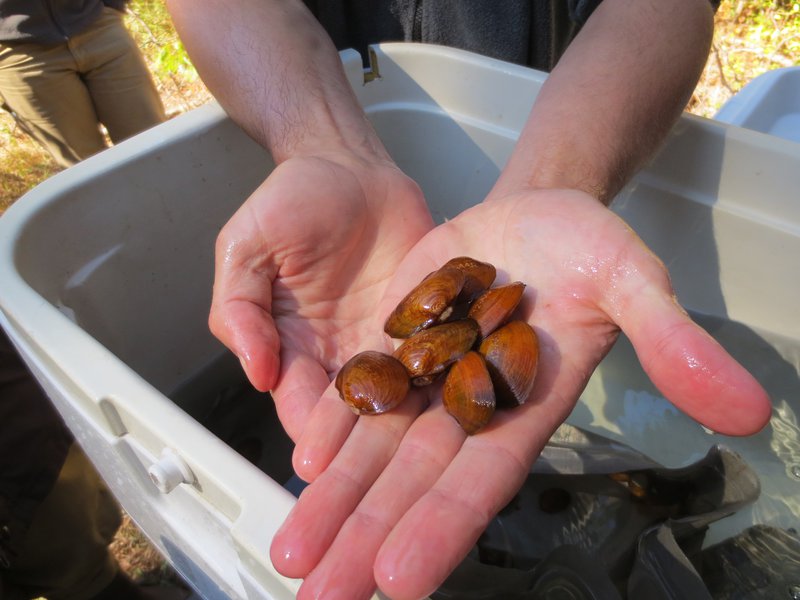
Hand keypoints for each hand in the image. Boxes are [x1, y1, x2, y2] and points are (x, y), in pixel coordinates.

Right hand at [208, 152, 433, 441]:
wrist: (351, 166)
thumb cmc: (291, 201)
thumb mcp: (244, 247)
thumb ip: (239, 309)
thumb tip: (255, 373)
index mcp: (291, 346)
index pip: (299, 402)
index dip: (310, 432)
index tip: (324, 466)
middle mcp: (340, 354)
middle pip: (353, 413)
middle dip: (364, 448)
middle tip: (383, 484)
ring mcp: (386, 340)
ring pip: (398, 394)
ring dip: (410, 424)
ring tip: (427, 459)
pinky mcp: (424, 319)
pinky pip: (434, 354)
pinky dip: (445, 377)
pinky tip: (460, 402)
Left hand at [269, 188, 770, 599]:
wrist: (532, 213)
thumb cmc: (586, 248)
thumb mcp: (631, 280)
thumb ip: (670, 341)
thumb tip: (745, 409)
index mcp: (523, 410)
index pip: (480, 482)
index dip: (440, 529)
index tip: (396, 580)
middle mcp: (469, 409)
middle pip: (411, 483)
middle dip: (366, 539)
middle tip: (320, 593)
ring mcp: (428, 381)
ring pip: (374, 450)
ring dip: (335, 501)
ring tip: (294, 554)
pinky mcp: (395, 346)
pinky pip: (358, 396)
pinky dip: (330, 428)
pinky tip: (302, 465)